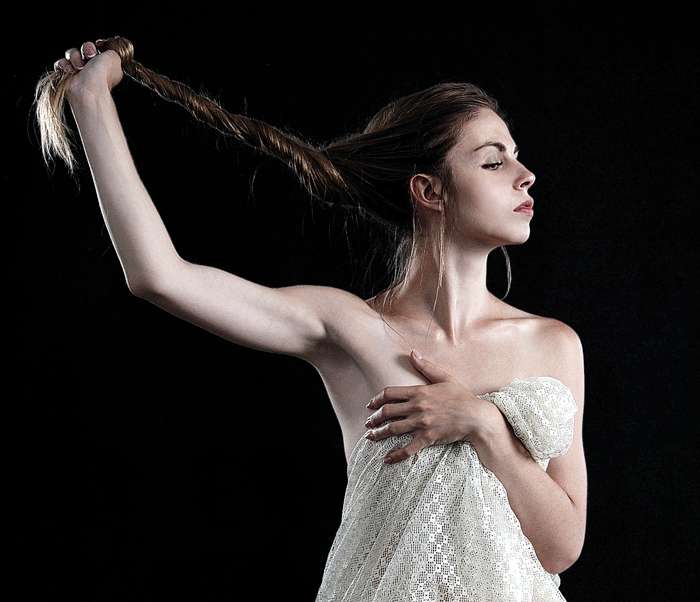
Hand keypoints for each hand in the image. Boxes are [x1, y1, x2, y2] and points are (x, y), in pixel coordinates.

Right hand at [53, 39, 123, 99]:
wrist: (88, 87)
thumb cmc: (103, 75)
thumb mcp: (115, 57)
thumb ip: (111, 51)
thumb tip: (107, 50)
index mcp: (105, 67)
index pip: (97, 50)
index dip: (95, 47)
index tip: (98, 47)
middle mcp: (92, 71)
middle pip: (83, 50)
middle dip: (85, 49)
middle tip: (89, 56)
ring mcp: (79, 73)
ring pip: (71, 55)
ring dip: (75, 57)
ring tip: (80, 66)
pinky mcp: (66, 76)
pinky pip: (61, 63)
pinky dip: (64, 65)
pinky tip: (71, 69)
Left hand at [365, 350, 496, 463]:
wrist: (477, 416)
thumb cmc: (462, 396)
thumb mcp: (445, 377)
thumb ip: (426, 366)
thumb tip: (412, 353)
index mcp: (419, 392)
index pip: (390, 394)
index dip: (377, 399)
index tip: (370, 405)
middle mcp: (417, 407)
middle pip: (387, 412)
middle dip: (374, 418)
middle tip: (368, 422)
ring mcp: (422, 423)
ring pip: (393, 429)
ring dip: (379, 434)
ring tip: (370, 437)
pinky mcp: (428, 438)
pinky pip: (408, 448)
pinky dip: (396, 455)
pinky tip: (387, 459)